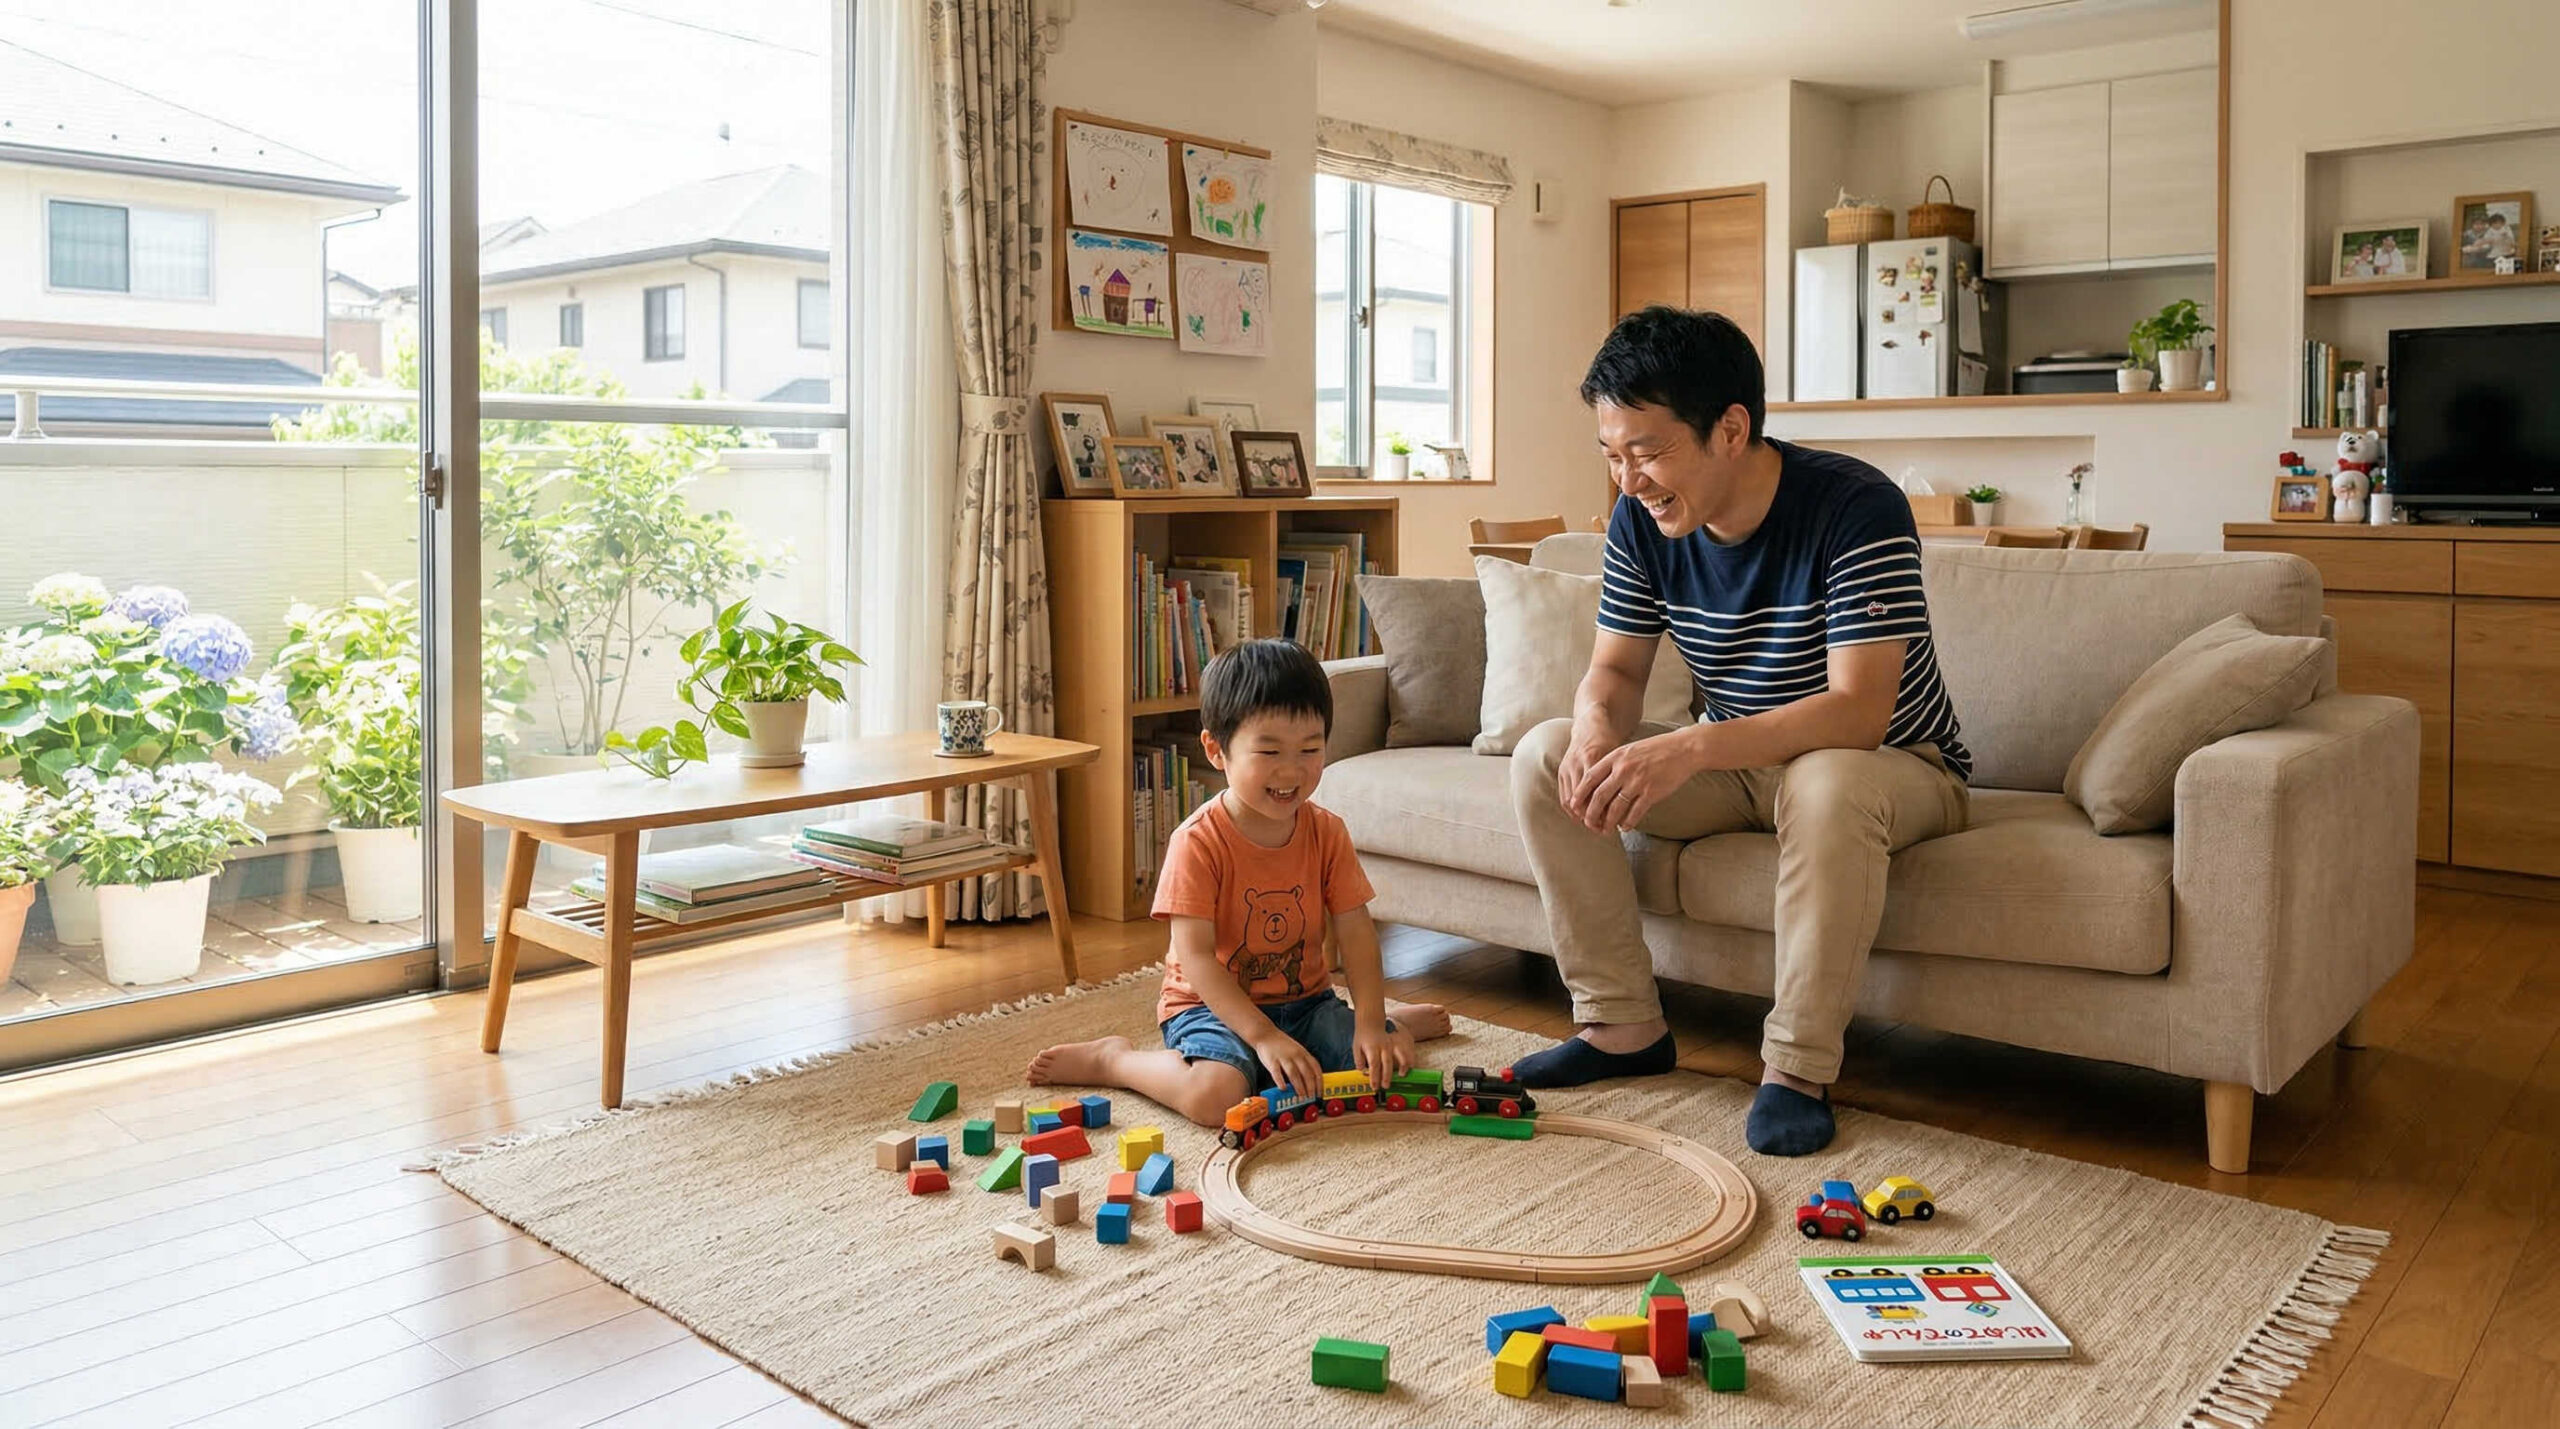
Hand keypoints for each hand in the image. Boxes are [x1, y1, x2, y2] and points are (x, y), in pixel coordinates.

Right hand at [1252, 1032, 1323, 1102]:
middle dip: (1310, 1087)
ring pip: (1294, 1074)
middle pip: (1306, 1073)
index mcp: (1303, 1053)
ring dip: (1299, 1087)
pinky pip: (1277, 1073)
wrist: (1265, 1034)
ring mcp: (1284, 1058)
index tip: (1319, 1092)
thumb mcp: (1297, 1050)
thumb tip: (1311, 1081)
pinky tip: (1283, 1089)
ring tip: (1301, 1096)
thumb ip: (1304, 1062)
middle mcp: (1296, 1055)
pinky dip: (1280, 1081)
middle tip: (1310, 1097)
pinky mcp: (1272, 1061)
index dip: (1319, 1082)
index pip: (1316, 1069)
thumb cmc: (1282, 1045)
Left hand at [1352, 1014, 1411, 1085]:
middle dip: (1386, 1076)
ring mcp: (1392, 1043)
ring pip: (1400, 1056)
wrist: (1371, 1021)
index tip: (1374, 1086)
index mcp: (1372, 1048)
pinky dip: (1408, 1059)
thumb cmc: (1363, 1036)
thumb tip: (1362, 1071)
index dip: (1374, 1077)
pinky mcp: (1398, 1042)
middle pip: (1386, 1063)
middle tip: (1385, 1086)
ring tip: (1401, 1075)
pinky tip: (1408, 1067)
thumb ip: (1359, 1059)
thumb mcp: (1356, 1046)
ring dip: (1402, 1067)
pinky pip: (1406, 1051)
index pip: (1374, 1065)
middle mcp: (1383, 1046)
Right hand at [1556, 724, 1623, 824]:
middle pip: (1581, 799)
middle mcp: (1577, 764)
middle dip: (1591, 818)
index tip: (1612, 824)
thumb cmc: (1609, 741)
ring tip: (1593, 825)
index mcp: (1592, 759)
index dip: (1602, 811)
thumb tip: (1626, 806)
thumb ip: (1619, 777)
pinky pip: (1563, 795)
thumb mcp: (1618, 756)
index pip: (1595, 793)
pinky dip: (1572, 809)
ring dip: (1580, 816)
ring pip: (1570, 800)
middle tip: (1602, 830)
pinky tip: (1581, 816)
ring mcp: (1567, 767)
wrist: (1590, 725)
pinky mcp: (1561, 770)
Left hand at [1578, 728, 1702, 832]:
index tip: (1574, 806)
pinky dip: (1627, 822)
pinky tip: (1625, 827)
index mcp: (1615, 757)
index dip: (1580, 794)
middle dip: (1591, 813)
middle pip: (1599, 796)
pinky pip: (1635, 812)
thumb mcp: (1629, 750)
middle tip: (1588, 824)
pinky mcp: (1651, 792)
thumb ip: (1613, 764)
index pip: (1590, 778)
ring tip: (1605, 830)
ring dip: (1608, 822)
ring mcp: (1637, 781)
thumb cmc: (1655, 750)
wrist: (1683, 749)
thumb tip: (1596, 784)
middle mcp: (1624, 769)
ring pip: (1615, 808)